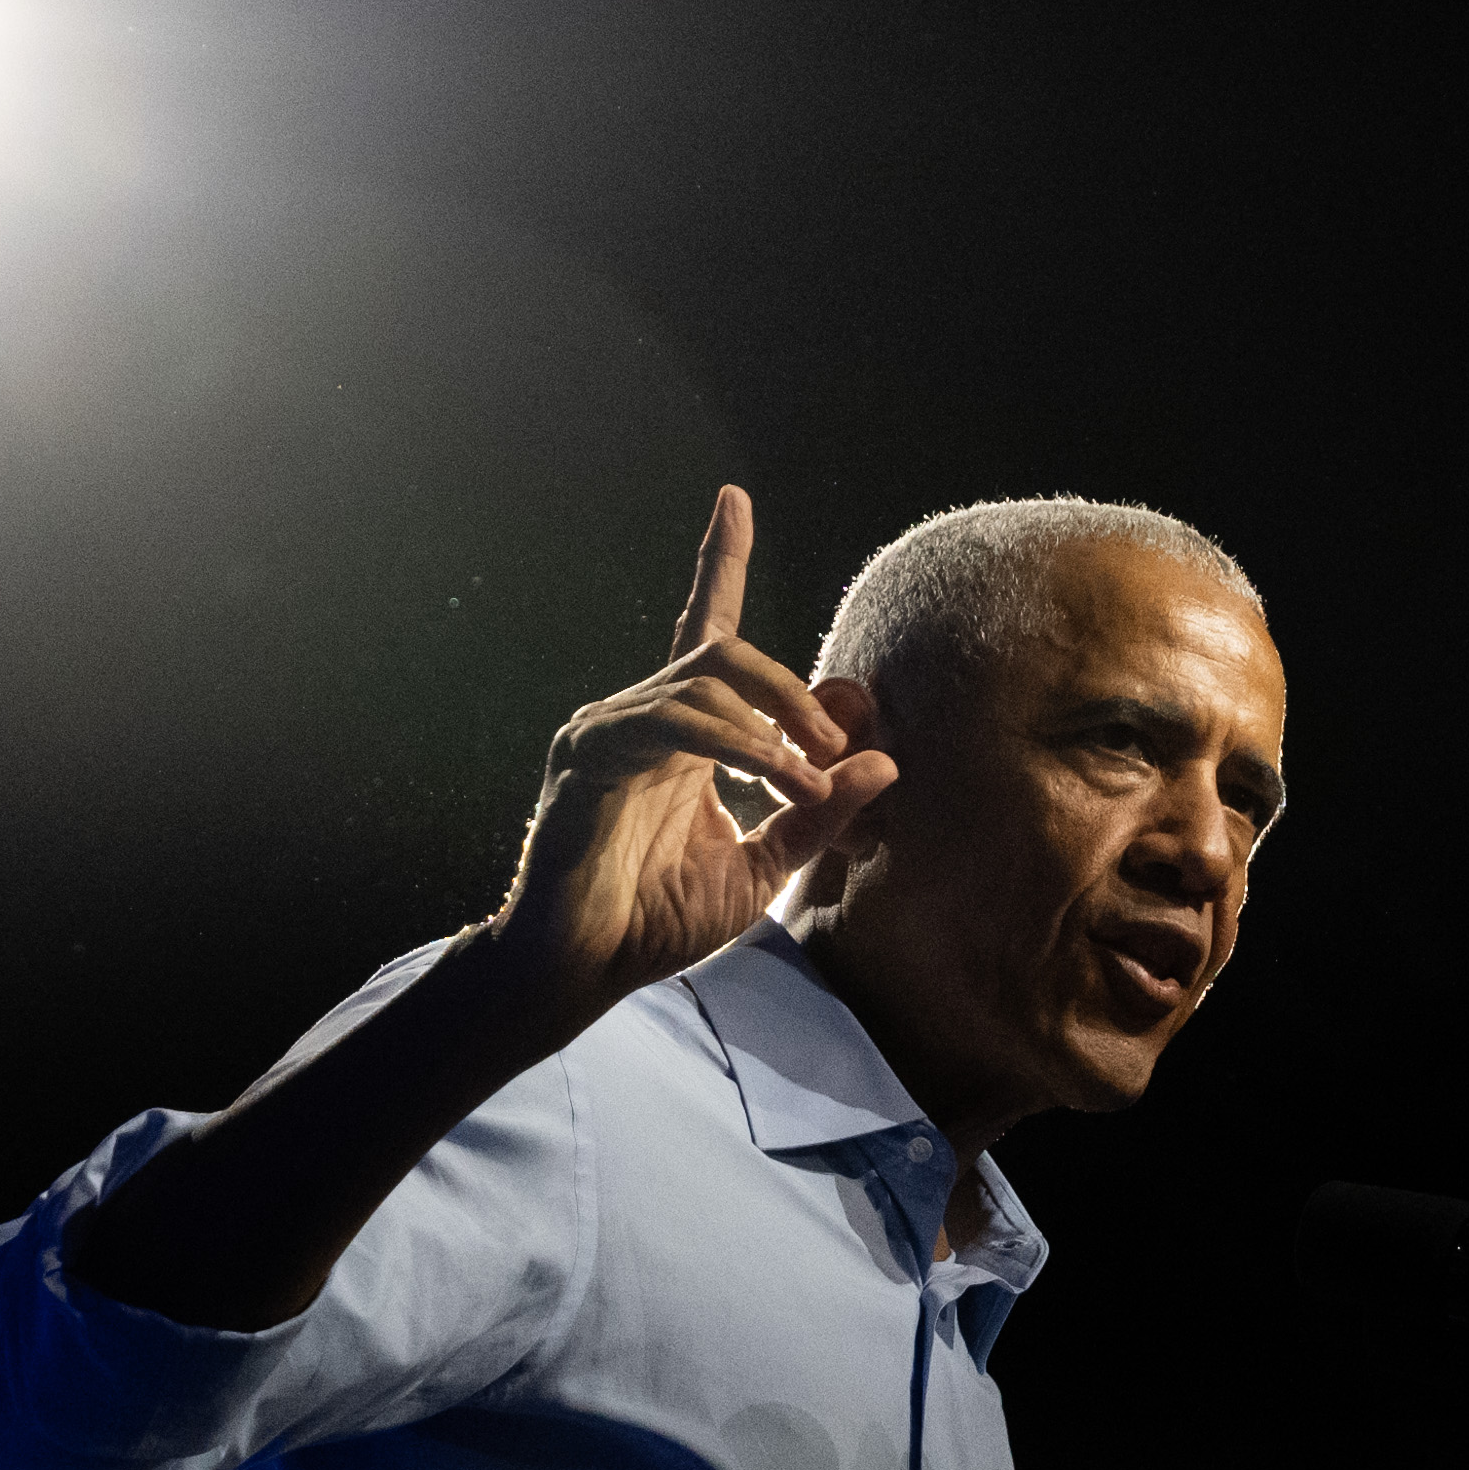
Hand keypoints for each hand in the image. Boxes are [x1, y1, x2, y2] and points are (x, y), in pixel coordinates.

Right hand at [486, 485, 898, 1011]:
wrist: (582, 970)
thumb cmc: (657, 921)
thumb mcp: (764, 869)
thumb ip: (819, 815)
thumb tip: (885, 759)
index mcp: (679, 735)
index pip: (705, 628)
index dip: (719, 562)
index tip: (733, 499)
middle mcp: (640, 718)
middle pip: (727, 650)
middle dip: (796, 692)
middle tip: (835, 756)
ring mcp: (609, 732)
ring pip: (707, 678)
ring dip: (778, 726)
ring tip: (810, 787)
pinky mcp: (590, 756)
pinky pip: (678, 721)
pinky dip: (742, 747)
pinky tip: (776, 783)